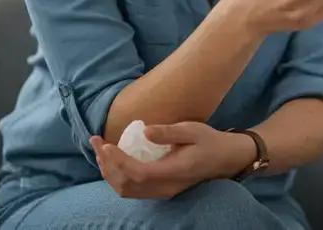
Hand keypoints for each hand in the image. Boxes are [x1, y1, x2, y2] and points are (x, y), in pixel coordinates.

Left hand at [90, 122, 254, 198]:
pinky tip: (113, 161)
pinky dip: (117, 177)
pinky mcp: (160, 190)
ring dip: (109, 172)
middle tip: (96, 142)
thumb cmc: (210, 141)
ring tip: (101, 151)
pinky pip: (132, 189)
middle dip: (106, 164)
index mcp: (173, 172)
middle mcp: (165, 187)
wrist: (226, 159)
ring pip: (126, 190)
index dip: (117, 161)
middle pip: (126, 185)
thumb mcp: (193, 130)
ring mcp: (162, 192)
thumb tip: (144, 130)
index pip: (137, 173)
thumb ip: (169, 132)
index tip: (105, 143)